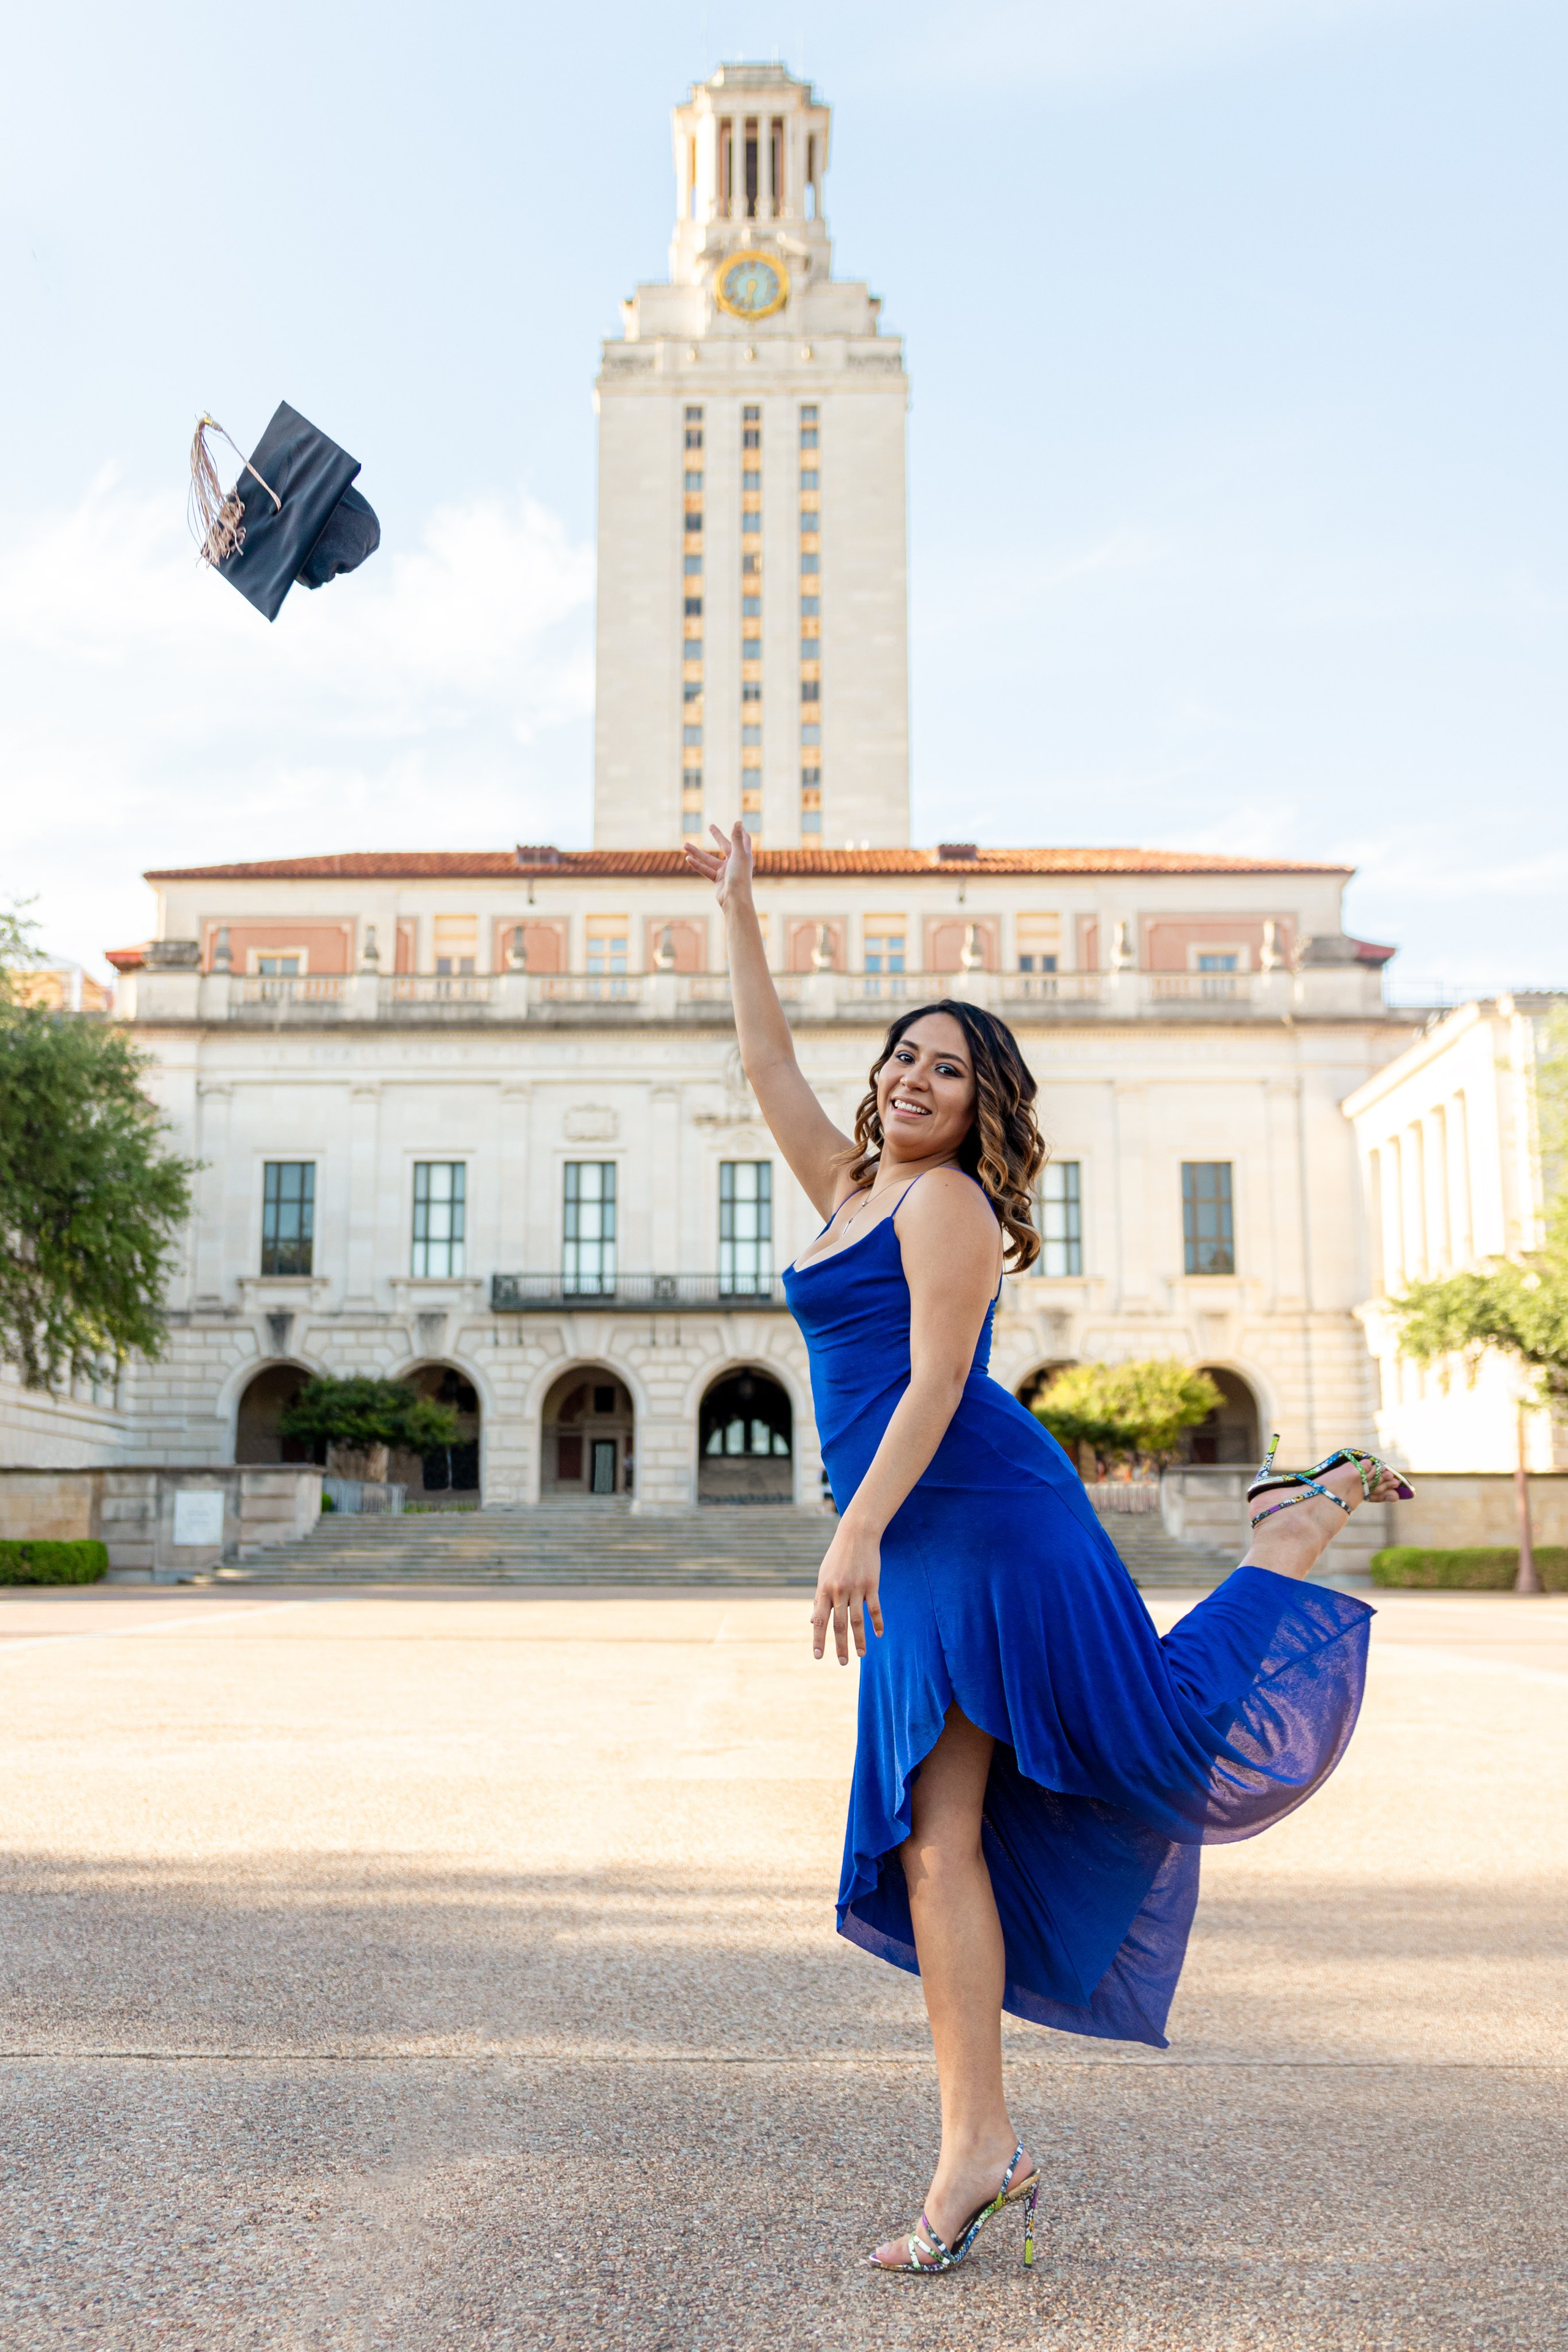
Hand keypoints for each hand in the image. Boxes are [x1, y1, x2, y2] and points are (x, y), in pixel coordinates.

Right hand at [682, 820, 753, 909]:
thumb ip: (737, 838)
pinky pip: (706, 870)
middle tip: (710, 826)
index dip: (740, 832)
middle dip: (717, 836)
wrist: (735, 900)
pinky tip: (688, 859)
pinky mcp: (718, 880)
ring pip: (710, 859)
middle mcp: (735, 862)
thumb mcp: (738, 854)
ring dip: (697, 852)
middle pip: (725, 846)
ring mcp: (726, 872)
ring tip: (684, 844)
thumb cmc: (739, 877)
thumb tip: (738, 821)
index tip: (737, 824)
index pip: (743, 840)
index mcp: (743, 855)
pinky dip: (697, 865)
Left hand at [810, 1514, 883, 1663]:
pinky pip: (875, 1608)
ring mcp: (856, 1588)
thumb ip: (818, 1599)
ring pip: (857, 1620)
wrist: (856, 1534)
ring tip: (861, 1655)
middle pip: (839, 1624)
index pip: (819, 1620)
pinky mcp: (872, 1584)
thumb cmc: (837, 1556)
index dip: (818, 1639)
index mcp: (824, 1589)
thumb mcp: (823, 1575)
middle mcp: (838, 1591)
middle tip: (843, 1663)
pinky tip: (879, 1635)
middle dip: (840, 1646)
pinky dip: (877, 1622)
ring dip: (860, 1640)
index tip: (818, 1656)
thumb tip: (811, 1620)